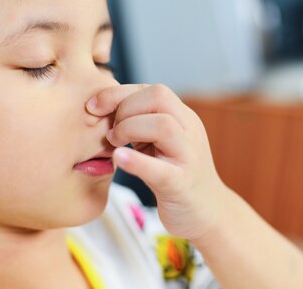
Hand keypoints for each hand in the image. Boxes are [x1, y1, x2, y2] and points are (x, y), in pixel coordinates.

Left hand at [86, 83, 229, 240]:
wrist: (209, 212)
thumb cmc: (176, 176)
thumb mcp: (161, 144)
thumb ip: (141, 124)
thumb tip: (102, 109)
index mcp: (183, 118)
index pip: (152, 90)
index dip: (119, 93)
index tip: (94, 106)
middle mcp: (190, 131)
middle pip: (159, 97)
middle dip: (125, 107)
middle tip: (109, 130)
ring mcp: (188, 157)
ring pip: (163, 125)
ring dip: (129, 128)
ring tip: (115, 144)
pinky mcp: (181, 184)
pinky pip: (160, 169)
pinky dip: (136, 161)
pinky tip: (118, 158)